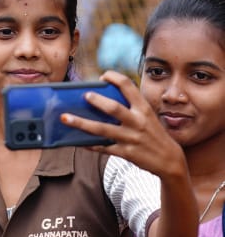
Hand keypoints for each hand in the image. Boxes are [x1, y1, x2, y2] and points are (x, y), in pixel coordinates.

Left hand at [60, 70, 186, 176]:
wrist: (170, 160)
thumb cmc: (154, 134)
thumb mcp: (148, 117)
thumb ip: (130, 107)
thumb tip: (102, 100)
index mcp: (143, 108)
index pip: (128, 86)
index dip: (114, 78)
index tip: (103, 76)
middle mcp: (137, 122)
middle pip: (113, 108)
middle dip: (97, 101)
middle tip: (84, 95)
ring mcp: (131, 138)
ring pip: (102, 129)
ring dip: (82, 123)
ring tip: (66, 118)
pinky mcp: (126, 153)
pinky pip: (103, 147)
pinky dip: (90, 144)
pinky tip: (78, 141)